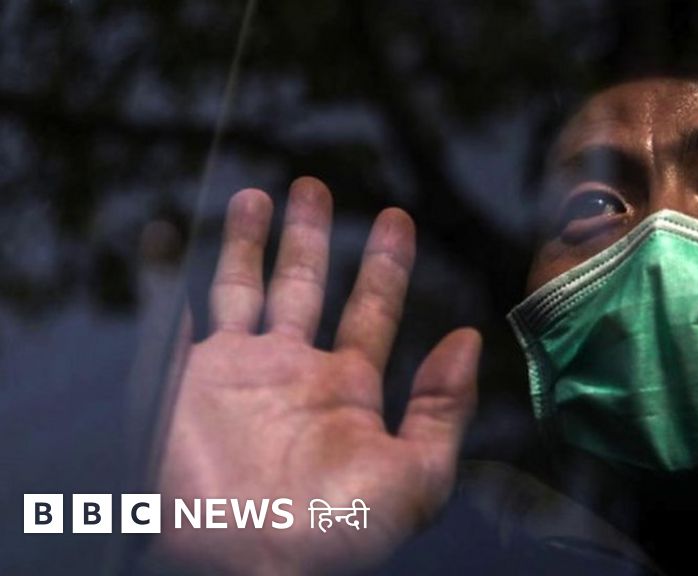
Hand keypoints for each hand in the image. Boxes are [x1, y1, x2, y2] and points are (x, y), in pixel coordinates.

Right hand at [154, 177, 479, 574]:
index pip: (371, 308)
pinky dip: (168, 275)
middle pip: (304, 284)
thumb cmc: (342, 531)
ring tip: (259, 193)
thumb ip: (444, 408)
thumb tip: (467, 339)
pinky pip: (176, 312)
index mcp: (348, 388)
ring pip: (243, 287)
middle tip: (315, 185)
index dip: (386, 265)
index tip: (398, 218)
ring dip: (249, 241)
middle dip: (311, 235)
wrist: (253, 564)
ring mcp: (237, 372)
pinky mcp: (187, 380)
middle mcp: (293, 370)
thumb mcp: (417, 476)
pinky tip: (168, 236)